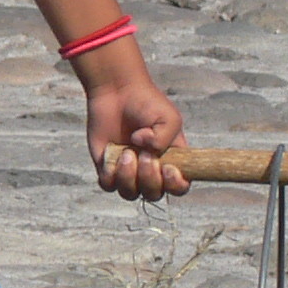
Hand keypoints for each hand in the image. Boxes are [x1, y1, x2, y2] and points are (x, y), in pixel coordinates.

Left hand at [79, 49, 188, 200]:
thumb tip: (146, 153)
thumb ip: (165, 139)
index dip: (176, 185)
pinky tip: (114, 154)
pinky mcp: (107, 168)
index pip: (179, 187)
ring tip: (127, 153)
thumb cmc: (147, 103)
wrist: (118, 92)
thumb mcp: (169, 117)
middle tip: (145, 155)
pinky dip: (111, 174)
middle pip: (154, 194)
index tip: (168, 169)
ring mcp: (128, 172)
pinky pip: (108, 186)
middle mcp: (150, 171)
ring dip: (129, 177)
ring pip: (130, 194)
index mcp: (172, 161)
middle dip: (150, 179)